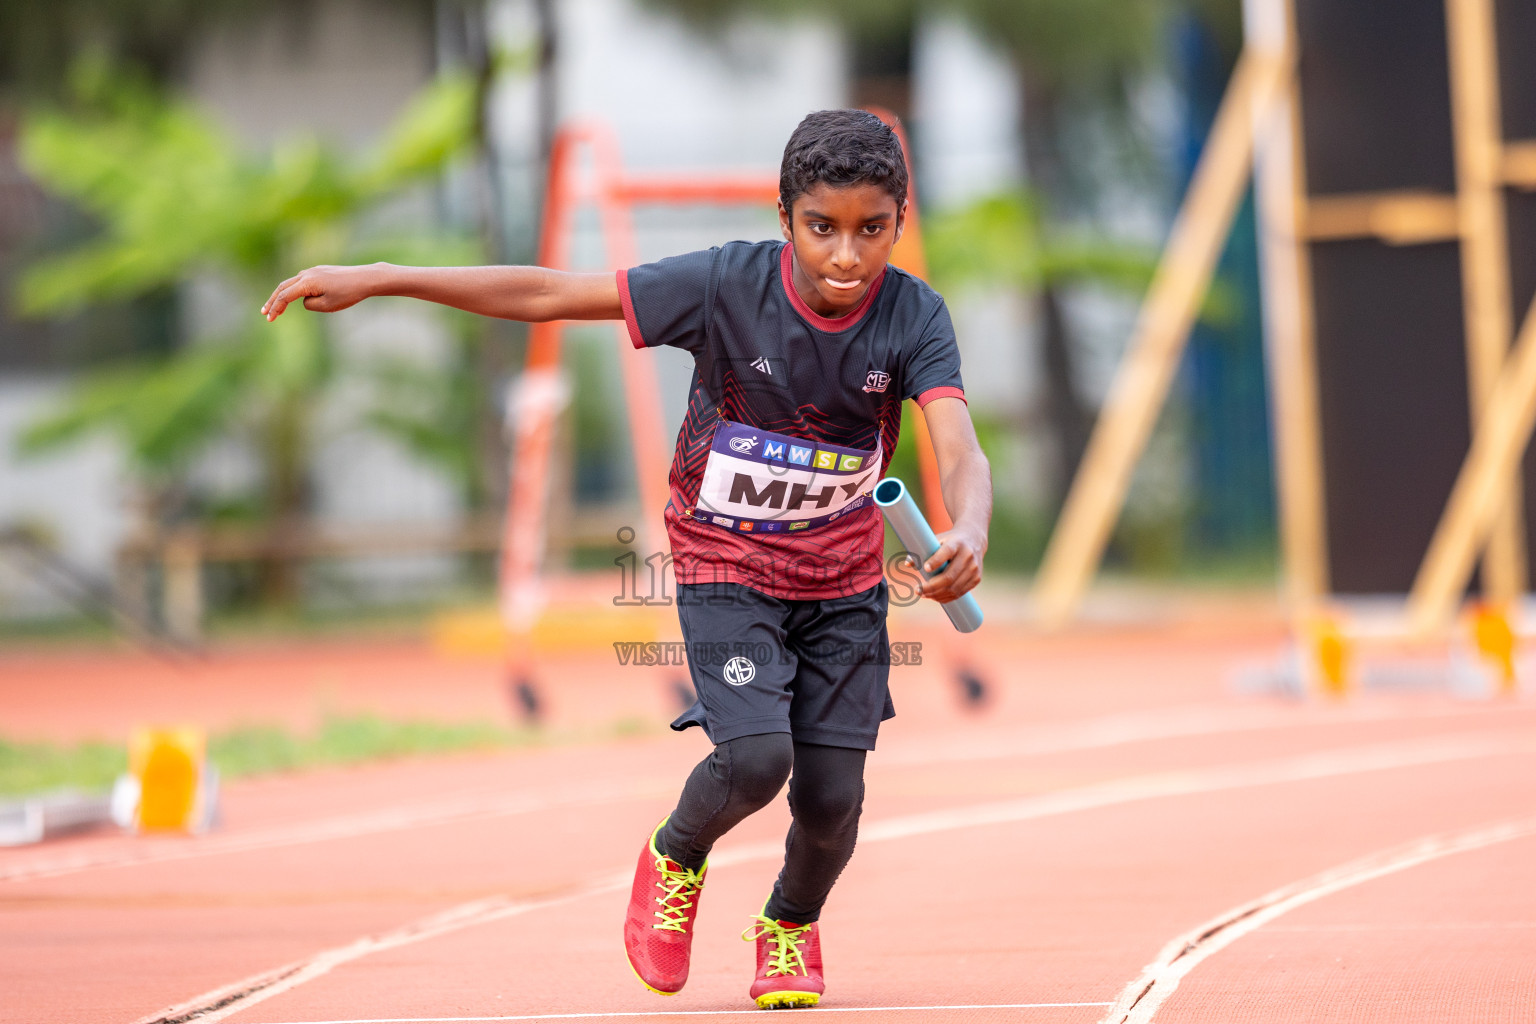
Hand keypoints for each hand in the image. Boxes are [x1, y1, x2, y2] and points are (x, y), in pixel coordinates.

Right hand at [262, 264, 381, 320]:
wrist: (366, 278)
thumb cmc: (348, 294)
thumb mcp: (327, 305)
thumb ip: (310, 304)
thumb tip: (303, 300)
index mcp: (306, 283)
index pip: (284, 296)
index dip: (275, 308)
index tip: (269, 319)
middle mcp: (307, 274)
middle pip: (283, 287)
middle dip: (273, 301)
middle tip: (265, 313)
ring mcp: (313, 270)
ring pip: (292, 283)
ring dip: (283, 294)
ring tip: (277, 306)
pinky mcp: (320, 271)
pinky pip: (302, 281)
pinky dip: (294, 289)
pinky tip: (293, 296)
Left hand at [911, 525, 985, 603]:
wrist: (974, 539)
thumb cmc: (949, 541)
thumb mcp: (937, 540)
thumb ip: (922, 551)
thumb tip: (907, 564)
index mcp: (956, 543)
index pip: (946, 552)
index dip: (936, 561)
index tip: (925, 568)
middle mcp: (967, 556)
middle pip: (948, 576)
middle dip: (931, 587)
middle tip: (917, 590)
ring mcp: (974, 568)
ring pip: (954, 588)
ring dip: (937, 595)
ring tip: (924, 594)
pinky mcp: (976, 578)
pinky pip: (960, 593)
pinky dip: (946, 598)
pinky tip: (935, 597)